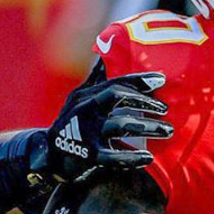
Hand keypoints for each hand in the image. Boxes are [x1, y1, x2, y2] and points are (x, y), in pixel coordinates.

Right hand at [32, 67, 171, 182]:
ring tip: (166, 130)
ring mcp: (85, 132)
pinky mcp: (86, 155)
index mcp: (85, 95)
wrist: (46, 156)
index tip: (161, 80)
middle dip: (144, 101)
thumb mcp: (78, 100)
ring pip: (120, 125)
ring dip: (147, 126)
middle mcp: (84, 109)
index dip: (138, 79)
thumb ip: (95, 81)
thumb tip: (106, 56)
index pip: (114, 81)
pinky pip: (113, 157)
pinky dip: (132, 157)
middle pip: (117, 96)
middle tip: (164, 108)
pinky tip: (148, 157)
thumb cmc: (70, 125)